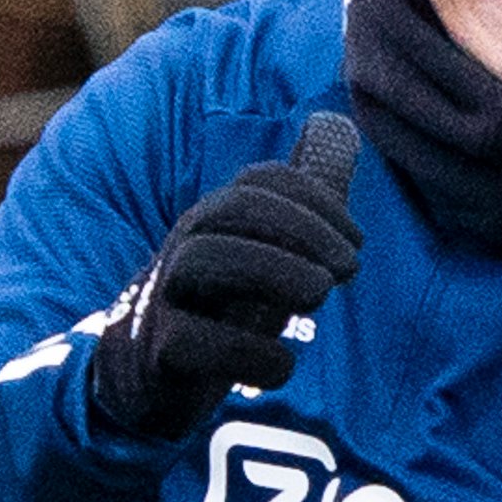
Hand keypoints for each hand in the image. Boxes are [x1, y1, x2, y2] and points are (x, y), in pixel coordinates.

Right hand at [90, 116, 363, 440]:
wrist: (144, 377)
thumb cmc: (216, 306)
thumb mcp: (261, 251)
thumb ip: (299, 200)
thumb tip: (337, 123)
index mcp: (215, 222)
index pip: (261, 183)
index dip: (317, 201)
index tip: (357, 241)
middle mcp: (185, 248)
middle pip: (232, 210)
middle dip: (300, 230)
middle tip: (348, 269)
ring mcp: (165, 297)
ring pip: (204, 260)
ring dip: (274, 272)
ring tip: (319, 296)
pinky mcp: (159, 353)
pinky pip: (193, 342)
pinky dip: (247, 352)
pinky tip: (283, 365)